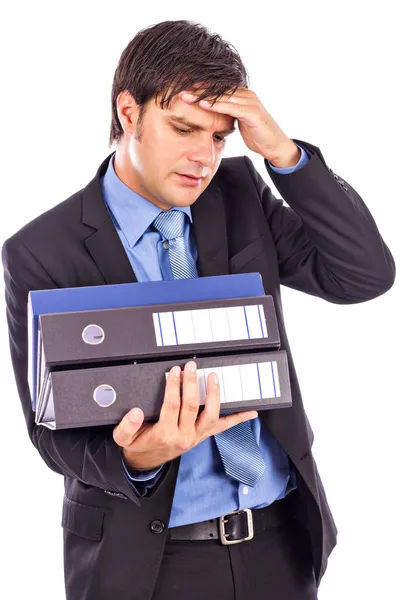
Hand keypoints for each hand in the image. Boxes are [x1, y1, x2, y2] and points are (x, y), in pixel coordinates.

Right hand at [113, 360, 257, 470]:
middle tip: (190, 367)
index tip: (173, 372)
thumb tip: (135, 412)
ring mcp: (196, 436)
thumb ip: (127, 426)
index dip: (173, 387)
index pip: (172, 406)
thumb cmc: (138, 445)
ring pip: (211, 415)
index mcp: (164, 434)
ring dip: (214, 395)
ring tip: (213, 377)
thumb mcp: (123, 438)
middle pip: (192, 406)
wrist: (146, 461)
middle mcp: (183, 436)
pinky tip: (251, 411)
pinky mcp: (203, 435)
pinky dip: (238, 419)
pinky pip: (223, 427)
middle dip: (192, 384)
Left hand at [179, 86, 300, 166]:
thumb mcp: (239, 123)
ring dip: (202, 95)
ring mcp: (249, 102)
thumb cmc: (258, 136)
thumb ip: (228, 116)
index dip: (200, 88)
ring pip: (222, 95)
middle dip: (197, 89)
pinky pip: (230, 106)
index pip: (218, 88)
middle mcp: (246, 95)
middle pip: (218, 88)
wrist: (276, 146)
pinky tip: (202, 104)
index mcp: (242, 96)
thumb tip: (214, 116)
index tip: (183, 90)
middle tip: (178, 90)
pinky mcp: (252, 112)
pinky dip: (215, 104)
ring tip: (186, 96)